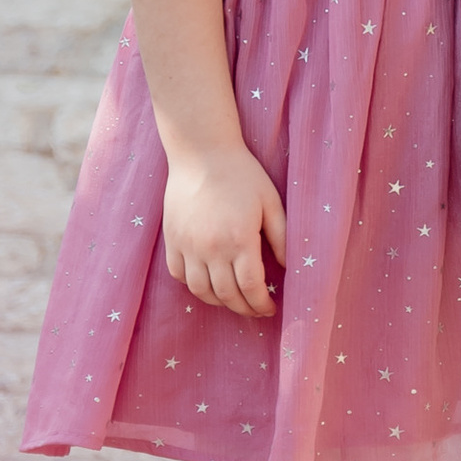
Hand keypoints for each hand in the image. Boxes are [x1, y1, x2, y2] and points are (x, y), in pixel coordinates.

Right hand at [162, 140, 287, 317]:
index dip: (262, 304)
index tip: (270, 308)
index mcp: (240, 240)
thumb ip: (282, 237)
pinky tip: (207, 282)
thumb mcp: (270, 202)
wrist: (202, 152)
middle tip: (255, 309)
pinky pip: (179, 275)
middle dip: (244, 308)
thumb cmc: (242, 174)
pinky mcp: (172, 240)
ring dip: (219, 301)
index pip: (251, 287)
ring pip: (201, 291)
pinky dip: (193, 285)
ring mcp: (188, 246)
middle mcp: (212, 249)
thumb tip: (288, 267)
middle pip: (227, 295)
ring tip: (233, 299)